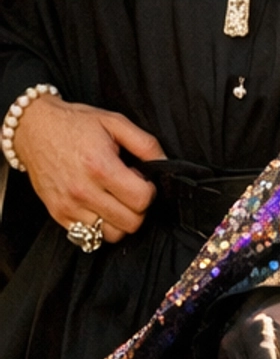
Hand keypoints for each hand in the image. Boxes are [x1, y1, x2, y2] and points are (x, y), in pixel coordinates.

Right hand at [11, 94, 163, 241]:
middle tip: (129, 189)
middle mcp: (82, 191)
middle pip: (130, 223)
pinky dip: (99, 225)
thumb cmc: (75, 124)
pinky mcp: (57, 214)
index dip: (149, 190)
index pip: (141, 200)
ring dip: (120, 220)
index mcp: (100, 167)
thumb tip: (166, 164)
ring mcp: (68, 206)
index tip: (141, 179)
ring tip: (114, 198)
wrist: (34, 129)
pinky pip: (88, 237)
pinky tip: (98, 204)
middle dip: (138, 208)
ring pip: (111, 235)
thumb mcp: (115, 122)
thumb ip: (145, 144)